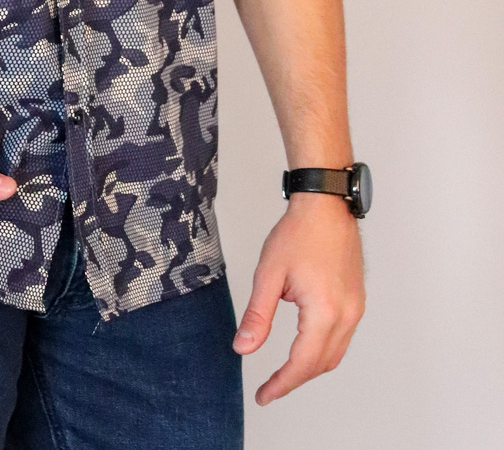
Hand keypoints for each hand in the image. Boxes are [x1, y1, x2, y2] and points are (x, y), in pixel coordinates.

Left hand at [232, 193, 365, 403]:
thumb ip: (258, 315)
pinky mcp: (357, 300)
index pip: (303, 364)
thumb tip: (244, 349)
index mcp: (325, 312)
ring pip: (335, 354)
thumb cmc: (298, 233)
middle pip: (321, 364)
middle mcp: (347, 315)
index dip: (282, 384)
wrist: (325, 205)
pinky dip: (322, 350)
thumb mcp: (269, 274)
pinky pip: (342, 338)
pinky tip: (305, 346)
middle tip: (269, 388)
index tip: (263, 396)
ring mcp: (356, 308)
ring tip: (284, 373)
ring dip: (310, 367)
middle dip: (294, 379)